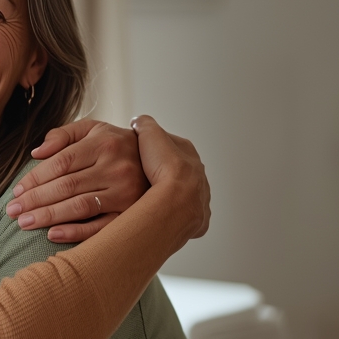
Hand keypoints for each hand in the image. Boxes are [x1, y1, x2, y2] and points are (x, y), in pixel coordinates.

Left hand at [6, 118, 149, 242]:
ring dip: (49, 217)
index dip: (35, 178)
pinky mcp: (133, 214)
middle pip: (66, 186)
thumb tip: (36, 152)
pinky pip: (101, 227)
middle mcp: (117, 167)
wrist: (160, 160)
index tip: (16, 191)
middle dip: (35, 200)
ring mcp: (127, 192)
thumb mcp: (93, 129)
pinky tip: (53, 235)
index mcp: (103, 143)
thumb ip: (63, 134)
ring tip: (24, 223)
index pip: (60, 163)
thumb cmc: (116, 144)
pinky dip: (76, 232)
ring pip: (80, 207)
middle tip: (12, 211)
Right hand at [130, 114, 210, 239]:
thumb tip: (138, 121)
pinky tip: (161, 214)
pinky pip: (185, 214)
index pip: (171, 145)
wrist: (177, 201)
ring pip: (184, 193)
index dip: (154, 146)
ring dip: (171, 194)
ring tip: (151, 198)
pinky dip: (174, 213)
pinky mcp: (196, 218)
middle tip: (146, 176)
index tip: (141, 151)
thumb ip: (144, 125)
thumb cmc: (166, 169)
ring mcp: (199, 197)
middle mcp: (198, 175)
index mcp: (188, 153)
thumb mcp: (149, 135)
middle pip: (179, 170)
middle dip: (165, 172)